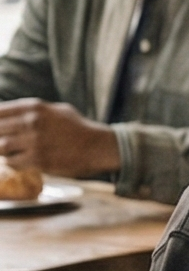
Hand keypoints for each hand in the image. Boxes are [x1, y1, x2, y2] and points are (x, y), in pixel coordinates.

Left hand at [0, 100, 119, 179]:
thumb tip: (9, 115)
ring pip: (1, 147)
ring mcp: (34, 141)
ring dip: (2, 150)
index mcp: (34, 107)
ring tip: (10, 151)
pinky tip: (20, 160)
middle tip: (4, 141)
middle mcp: (32, 122)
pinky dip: (12, 162)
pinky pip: (13, 162)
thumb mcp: (56, 110)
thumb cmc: (77, 128)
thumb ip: (33, 112)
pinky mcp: (39, 160)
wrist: (97, 147)